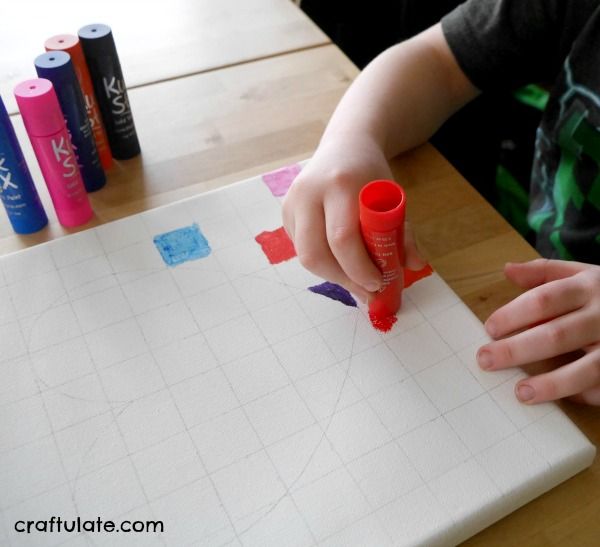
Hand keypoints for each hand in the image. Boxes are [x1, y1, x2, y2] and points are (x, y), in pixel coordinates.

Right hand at [282, 135, 424, 302]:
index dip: (359, 268)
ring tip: (355, 279)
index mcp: (340, 184)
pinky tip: (341, 260)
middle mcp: (309, 192)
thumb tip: (414, 265)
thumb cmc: (371, 174)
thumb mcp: (392, 196)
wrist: (345, 145)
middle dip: (342, 279)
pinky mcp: (286, 212)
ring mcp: (292, 202)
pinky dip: (324, 262)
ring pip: (305, 256)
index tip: (377, 283)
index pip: (342, 238)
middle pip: (315, 253)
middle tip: (366, 290)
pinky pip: (302, 249)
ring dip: (332, 275)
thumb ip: (403, 232)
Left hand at [477, 259, 599, 404]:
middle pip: (557, 334)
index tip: (489, 329)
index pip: (545, 300)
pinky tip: (563, 400)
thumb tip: (507, 270)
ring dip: (552, 383)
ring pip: (587, 367)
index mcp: (588, 288)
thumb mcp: (583, 274)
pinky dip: (586, 394)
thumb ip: (545, 272)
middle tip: (486, 360)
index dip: (515, 314)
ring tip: (521, 393)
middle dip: (518, 350)